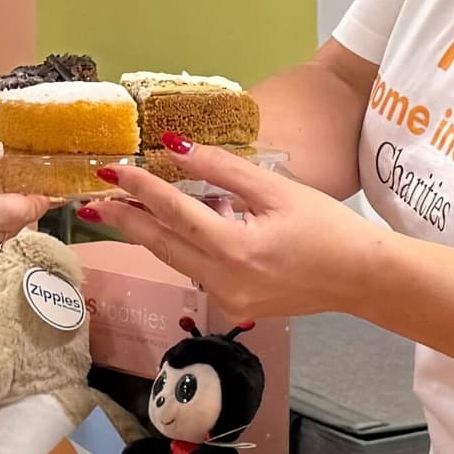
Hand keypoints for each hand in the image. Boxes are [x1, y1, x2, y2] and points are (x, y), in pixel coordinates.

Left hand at [74, 138, 380, 323]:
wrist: (363, 279)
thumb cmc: (329, 229)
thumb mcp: (278, 190)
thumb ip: (223, 170)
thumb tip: (176, 148)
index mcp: (235, 249)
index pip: (173, 212)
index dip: (139, 188)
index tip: (110, 170)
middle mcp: (223, 281)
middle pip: (160, 244)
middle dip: (123, 220)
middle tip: (90, 199)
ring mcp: (226, 299)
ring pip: (174, 260)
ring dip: (147, 234)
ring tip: (119, 210)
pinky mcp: (235, 305)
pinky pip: (196, 270)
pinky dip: (180, 246)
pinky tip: (173, 228)